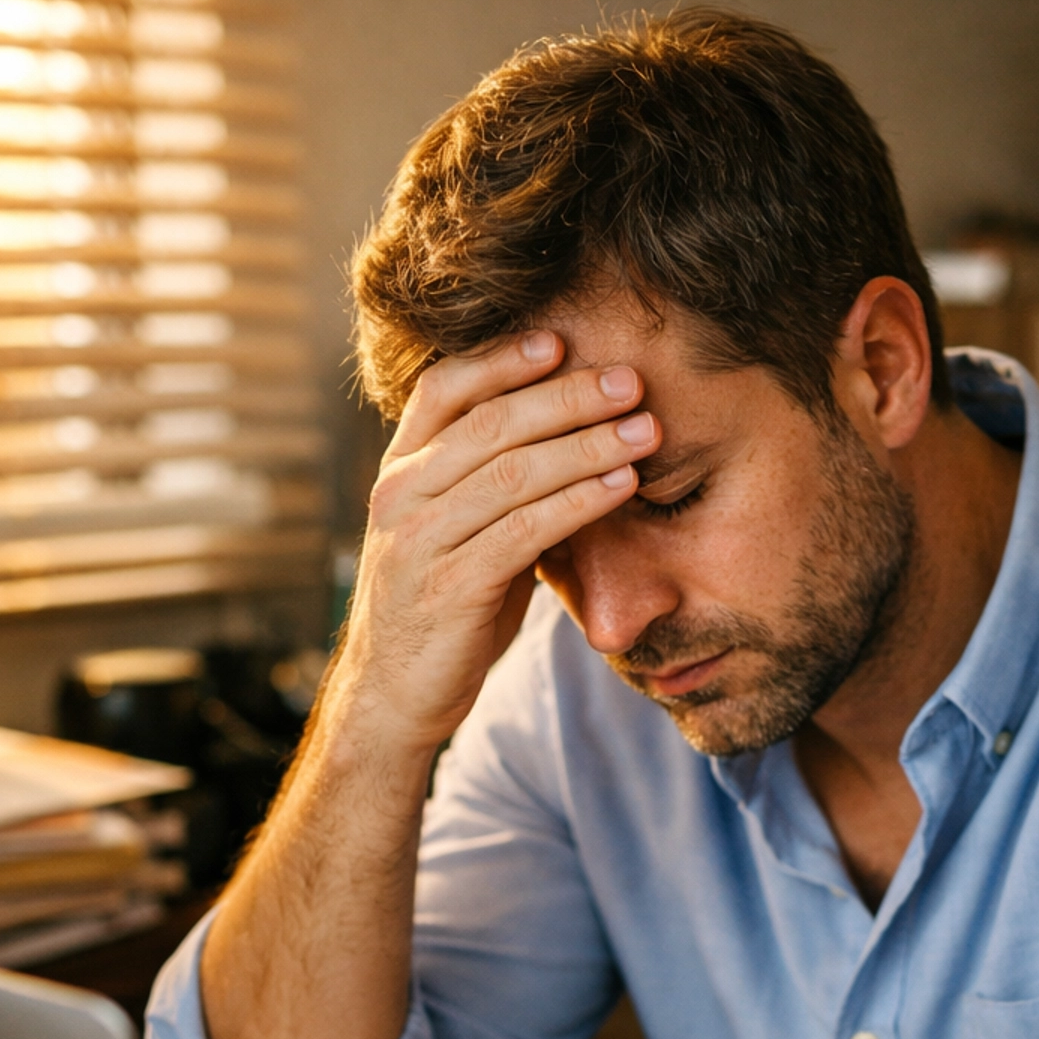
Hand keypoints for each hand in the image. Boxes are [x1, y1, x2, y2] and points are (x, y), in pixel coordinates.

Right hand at [324, 332, 661, 763]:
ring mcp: (419, 543)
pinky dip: (579, 501)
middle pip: (490, 424)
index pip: (443, 390)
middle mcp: (400, 497)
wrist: (393, 698)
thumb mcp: (459, 536)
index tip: (561, 340)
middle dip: (567, 396)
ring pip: (511, 472)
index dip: (502, 359)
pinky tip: (621, 485)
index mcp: (400, 473)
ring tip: (645, 429)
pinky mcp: (449, 589)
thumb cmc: (439, 611)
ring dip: (586, 445)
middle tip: (630, 381)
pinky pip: (524, 530)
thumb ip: (495, 489)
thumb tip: (571, 439)